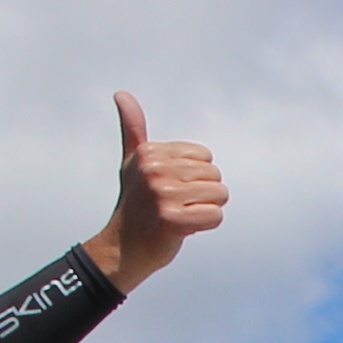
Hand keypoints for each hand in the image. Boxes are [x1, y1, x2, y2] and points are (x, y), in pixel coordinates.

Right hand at [89, 91, 226, 291]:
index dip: (195, 176)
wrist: (123, 248)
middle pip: (215, 174)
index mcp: (149, 152)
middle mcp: (154, 170)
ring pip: (220, 195)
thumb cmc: (134, 204)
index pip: (205, 156)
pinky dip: (206, 225)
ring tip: (180, 215)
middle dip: (203, 193)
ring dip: (206, 209)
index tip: (170, 188)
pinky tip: (184, 229)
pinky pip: (216, 216)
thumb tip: (121, 94)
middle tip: (175, 205)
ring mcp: (163, 195)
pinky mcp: (173, 220)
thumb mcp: (132, 163)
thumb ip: (133, 129)